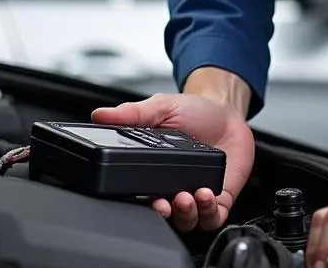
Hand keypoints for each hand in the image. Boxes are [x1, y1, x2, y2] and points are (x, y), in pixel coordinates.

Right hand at [91, 92, 253, 231]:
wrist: (227, 111)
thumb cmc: (194, 110)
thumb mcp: (160, 107)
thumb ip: (132, 113)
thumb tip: (101, 115)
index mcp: (155, 168)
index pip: (142, 194)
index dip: (141, 201)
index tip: (144, 198)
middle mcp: (174, 185)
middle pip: (164, 213)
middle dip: (164, 212)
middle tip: (166, 202)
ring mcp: (196, 193)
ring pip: (187, 220)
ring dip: (185, 213)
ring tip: (186, 196)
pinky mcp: (219, 197)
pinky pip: (212, 217)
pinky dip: (208, 212)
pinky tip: (206, 194)